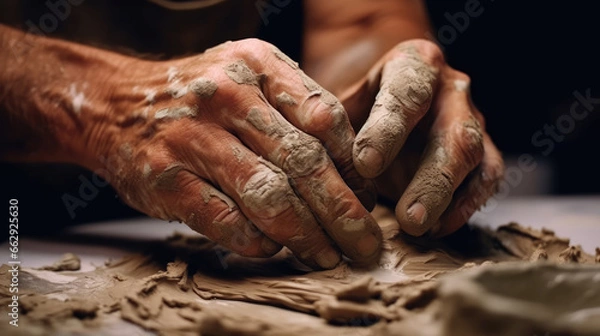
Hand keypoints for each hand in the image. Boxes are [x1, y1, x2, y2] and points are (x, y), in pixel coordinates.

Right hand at [82, 39, 380, 268]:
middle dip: (343, 212)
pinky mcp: (167, 180)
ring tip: (327, 255)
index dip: (355, 167)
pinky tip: (273, 248)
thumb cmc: (199, 97)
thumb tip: (352, 169)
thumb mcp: (248, 77)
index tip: (367, 199)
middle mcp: (227, 96)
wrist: (115, 102)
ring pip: (269, 195)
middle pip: (304, 161)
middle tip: (366, 243)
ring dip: (306, 234)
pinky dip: (257, 241)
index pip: (326, 119)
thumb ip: (296, 108)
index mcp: (257, 66)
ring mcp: (193, 139)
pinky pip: (226, 220)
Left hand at [340, 39, 504, 237]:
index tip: (365, 165)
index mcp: (414, 64)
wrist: (379, 104)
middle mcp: (450, 90)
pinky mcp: (481, 152)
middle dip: (431, 178)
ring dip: (447, 197)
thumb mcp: (338, 103)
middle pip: (453, 131)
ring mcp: (471, 120)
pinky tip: (436, 229)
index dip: (388, 129)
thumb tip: (313, 164)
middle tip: (407, 217)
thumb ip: (331, 125)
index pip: (407, 92)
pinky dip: (463, 208)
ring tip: (417, 228)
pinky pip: (485, 181)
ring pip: (474, 158)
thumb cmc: (355, 105)